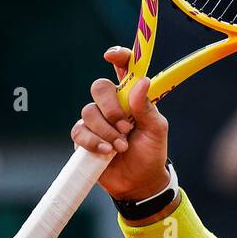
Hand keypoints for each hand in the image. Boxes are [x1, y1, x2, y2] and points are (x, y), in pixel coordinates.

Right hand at [73, 47, 169, 200]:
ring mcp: (96, 121)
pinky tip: (107, 152)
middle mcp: (112, 106)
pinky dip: (94, 142)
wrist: (139, 182)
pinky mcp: (83, 138)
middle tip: (126, 126)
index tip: (111, 55)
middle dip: (111, 107)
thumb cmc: (151, 153)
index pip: (123, 70)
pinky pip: (79, 132)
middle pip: (99, 87)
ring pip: (89, 111)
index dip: (118, 57)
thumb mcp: (156, 130)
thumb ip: (147, 107)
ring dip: (106, 130)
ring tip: (121, 146)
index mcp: (133, 98)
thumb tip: (141, 82)